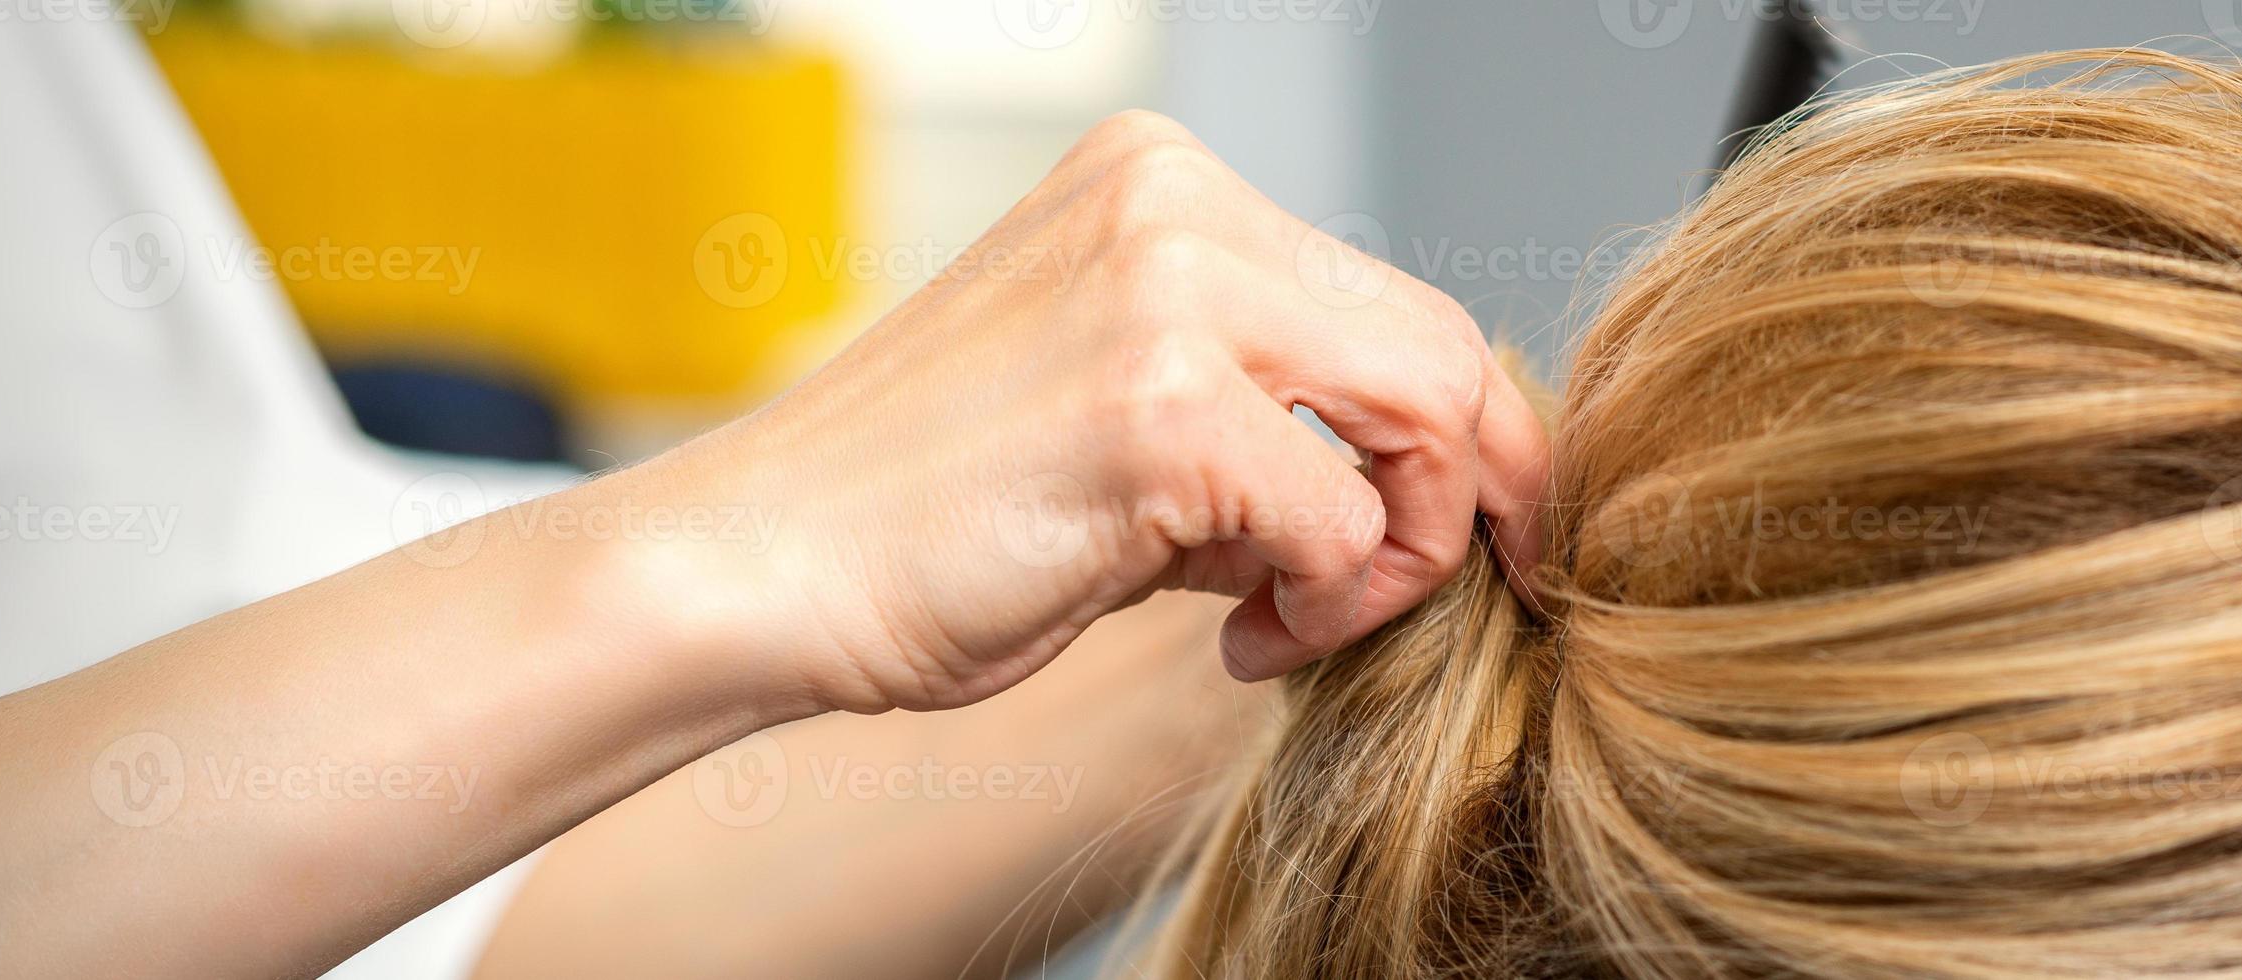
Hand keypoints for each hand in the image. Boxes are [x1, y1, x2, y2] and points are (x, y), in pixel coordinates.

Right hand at [647, 110, 1548, 712]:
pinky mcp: (1162, 407)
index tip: (1478, 526)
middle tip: (1408, 596)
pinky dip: (1322, 607)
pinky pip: (1346, 525)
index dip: (1465, 429)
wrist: (763, 568)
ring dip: (1393, 558)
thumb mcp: (1116, 402)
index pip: (1391, 298)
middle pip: (1438, 346)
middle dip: (1468, 494)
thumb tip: (1416, 477)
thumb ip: (1260, 404)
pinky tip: (1233, 640)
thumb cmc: (926, 511)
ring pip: (1425, 421)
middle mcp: (1174, 204)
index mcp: (1161, 183)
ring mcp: (1168, 293)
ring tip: (1288, 618)